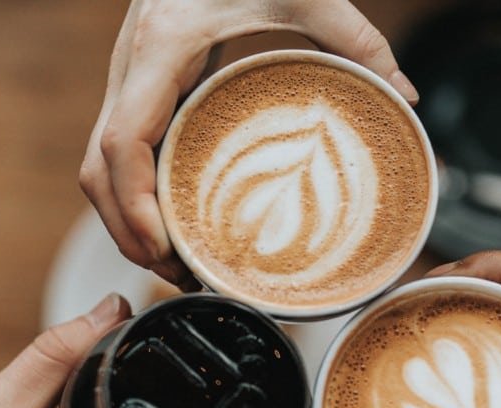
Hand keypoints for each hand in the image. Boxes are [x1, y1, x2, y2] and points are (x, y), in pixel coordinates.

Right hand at [79, 0, 417, 287]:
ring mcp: (128, 78)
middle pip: (97, 171)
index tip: (164, 248)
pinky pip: (118, 152)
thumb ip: (357, 39)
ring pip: (97, 166)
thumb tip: (404, 95)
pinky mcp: (140, 86)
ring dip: (126, 220)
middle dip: (127, 232)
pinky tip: (172, 219)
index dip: (133, 206)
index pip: (121, 143)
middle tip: (177, 275)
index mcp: (161, 48)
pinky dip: (134, 194)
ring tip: (175, 262)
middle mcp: (131, 68)